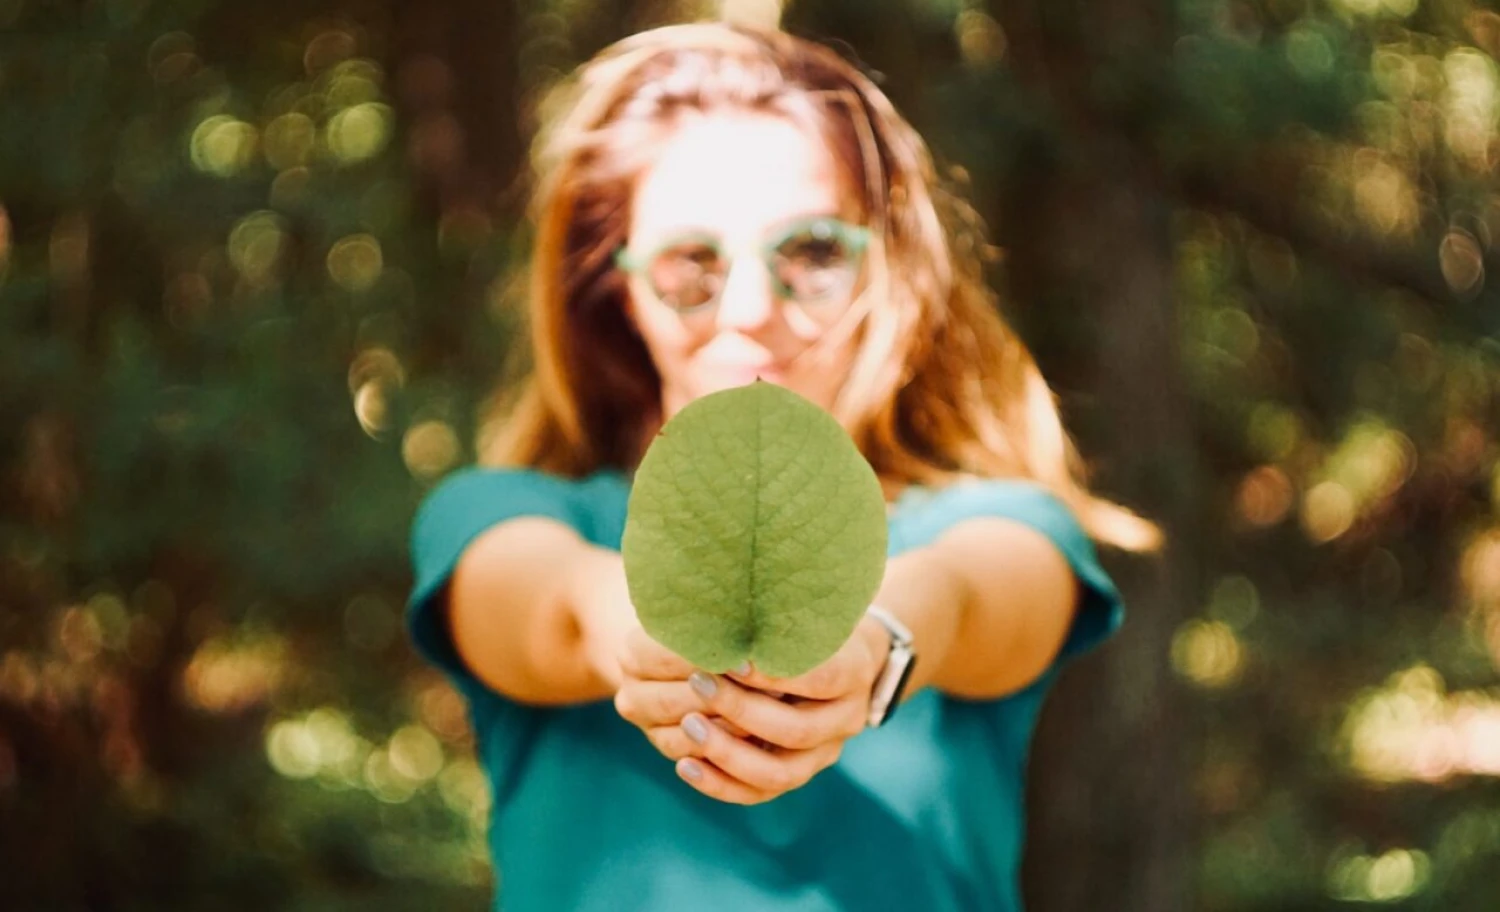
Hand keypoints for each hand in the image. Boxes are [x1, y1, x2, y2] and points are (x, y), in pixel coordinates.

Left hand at [615, 616, 888, 804]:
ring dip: (728, 753)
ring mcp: (823, 753)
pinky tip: (685, 764)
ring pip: (778, 773)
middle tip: (696, 683)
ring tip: (687, 726)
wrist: (843, 656)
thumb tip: (723, 597)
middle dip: (741, 709)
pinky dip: (721, 784)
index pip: (818, 678)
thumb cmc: (811, 619)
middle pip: (795, 730)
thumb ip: (776, 612)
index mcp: (854, 672)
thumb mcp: (805, 606)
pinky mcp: (797, 772)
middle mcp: (846, 719)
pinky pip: (759, 794)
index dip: (772, 673)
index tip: (730, 659)